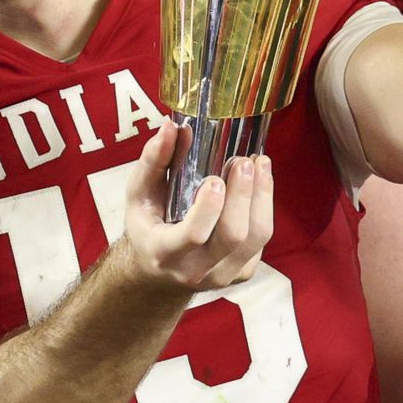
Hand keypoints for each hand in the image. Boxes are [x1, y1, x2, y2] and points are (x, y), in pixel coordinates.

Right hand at [119, 121, 273, 291]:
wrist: (159, 272)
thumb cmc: (148, 227)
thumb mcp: (138, 195)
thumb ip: (153, 161)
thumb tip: (170, 127)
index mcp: (165, 252)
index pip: (194, 235)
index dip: (209, 207)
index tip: (215, 178)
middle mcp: (195, 271)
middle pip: (232, 235)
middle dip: (243, 194)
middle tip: (243, 161)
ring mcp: (222, 276)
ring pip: (256, 237)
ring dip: (262, 196)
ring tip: (259, 163)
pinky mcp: (242, 273)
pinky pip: (262, 241)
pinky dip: (263, 207)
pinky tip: (258, 184)